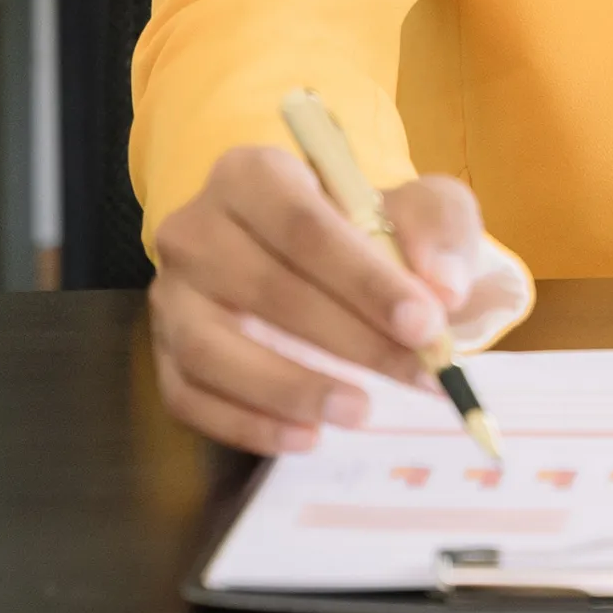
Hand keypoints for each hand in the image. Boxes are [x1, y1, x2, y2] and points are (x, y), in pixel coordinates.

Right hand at [149, 146, 482, 454]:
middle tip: (419, 377)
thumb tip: (445, 288)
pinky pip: (190, 397)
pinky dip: (248, 425)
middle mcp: (197, 228)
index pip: (304, 226)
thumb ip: (440, 230)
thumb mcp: (422, 210)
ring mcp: (174, 295)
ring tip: (360, 412)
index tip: (425, 325)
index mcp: (255, 175)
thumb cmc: (374, 233)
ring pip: (212, 349)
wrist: (331, 267)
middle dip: (352, 341)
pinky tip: (307, 437)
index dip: (365, 280)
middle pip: (266, 289)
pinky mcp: (167, 353)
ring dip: (290, 388)